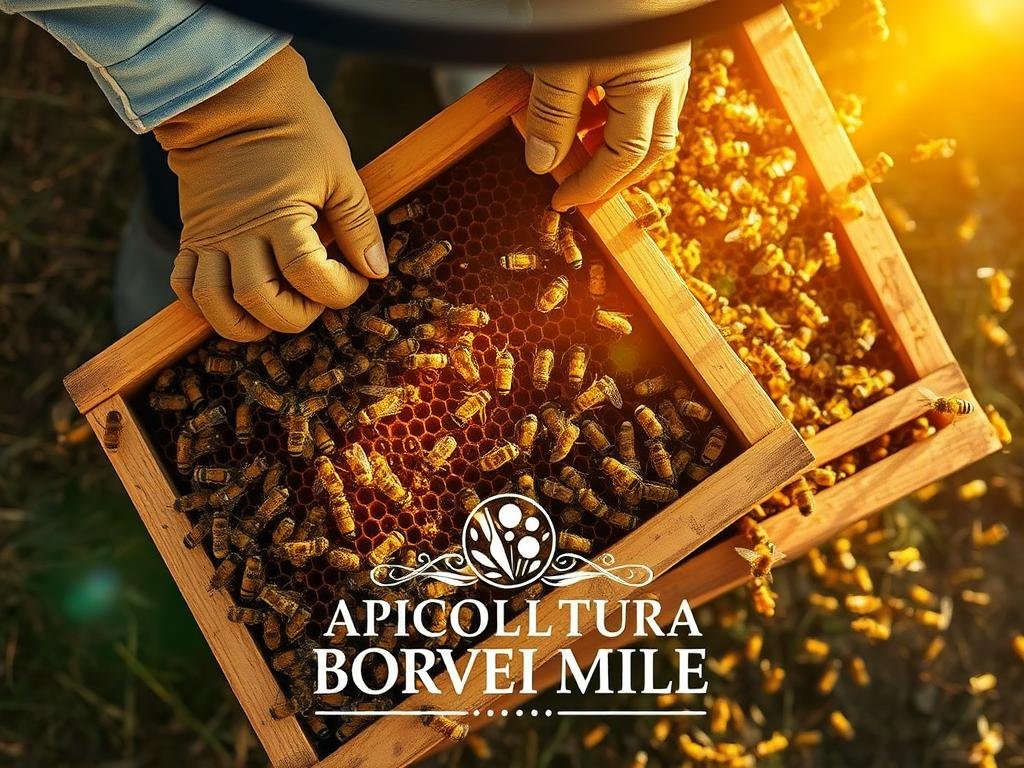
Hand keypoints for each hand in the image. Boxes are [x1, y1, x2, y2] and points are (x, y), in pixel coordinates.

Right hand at [154, 46, 386, 340]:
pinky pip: (184, 285)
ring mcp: (210, 237)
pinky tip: (235, 302)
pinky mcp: (193, 235)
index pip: (310, 277)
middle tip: (317, 298)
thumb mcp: (340, 172)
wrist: (231, 95)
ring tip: (273, 316)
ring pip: (216, 304)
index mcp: (281, 215)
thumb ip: (358, 225)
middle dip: (298, 316)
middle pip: (261, 302)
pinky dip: (205, 305)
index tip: (357, 279)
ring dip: (246, 326)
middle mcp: (240, 233)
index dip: (341, 290)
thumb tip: (376, 271)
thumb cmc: (295, 128)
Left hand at [524, 41, 691, 210]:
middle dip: (612, 178)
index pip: (624, 157)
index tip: (562, 199)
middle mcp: (669, 81)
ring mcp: (669, 65)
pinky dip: (618, 119)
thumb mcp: (561, 63)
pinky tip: (589, 115)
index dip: (590, 185)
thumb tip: (543, 163)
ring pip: (651, 128)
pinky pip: (647, 101)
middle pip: (648, 152)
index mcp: (649, 88)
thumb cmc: (590, 3)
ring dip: (616, 148)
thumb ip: (553, 115)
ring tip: (578, 153)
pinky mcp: (660, 52)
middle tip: (578, 192)